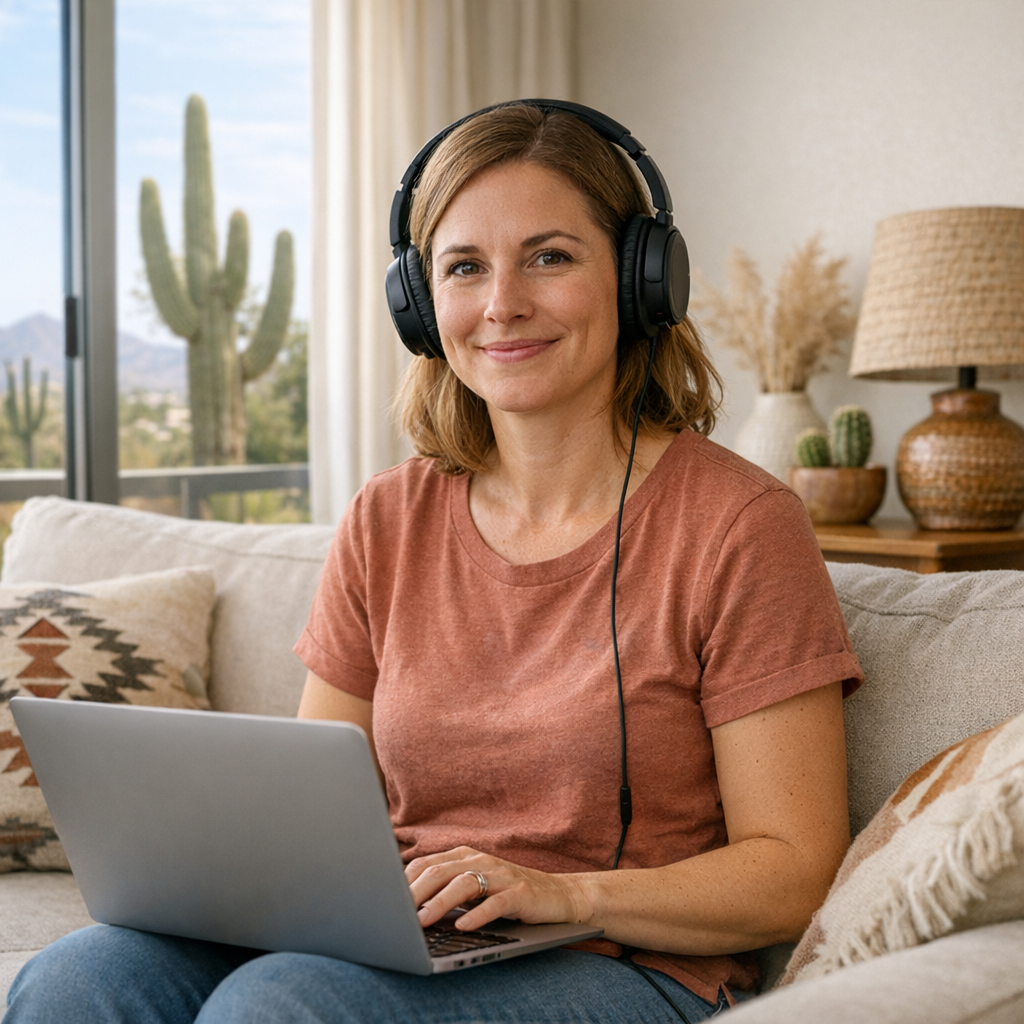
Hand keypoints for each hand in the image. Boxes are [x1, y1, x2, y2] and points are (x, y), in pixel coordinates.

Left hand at [405, 846, 591, 931]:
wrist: (556, 894)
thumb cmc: (507, 893)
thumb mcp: (474, 887)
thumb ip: (446, 890)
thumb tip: (408, 907)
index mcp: (464, 856)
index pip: (426, 864)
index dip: (404, 882)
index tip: (385, 901)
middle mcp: (480, 860)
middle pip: (440, 871)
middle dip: (415, 892)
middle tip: (396, 914)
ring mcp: (501, 875)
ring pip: (464, 883)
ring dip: (440, 903)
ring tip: (422, 920)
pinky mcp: (520, 892)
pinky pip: (496, 902)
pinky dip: (478, 914)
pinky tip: (463, 925)